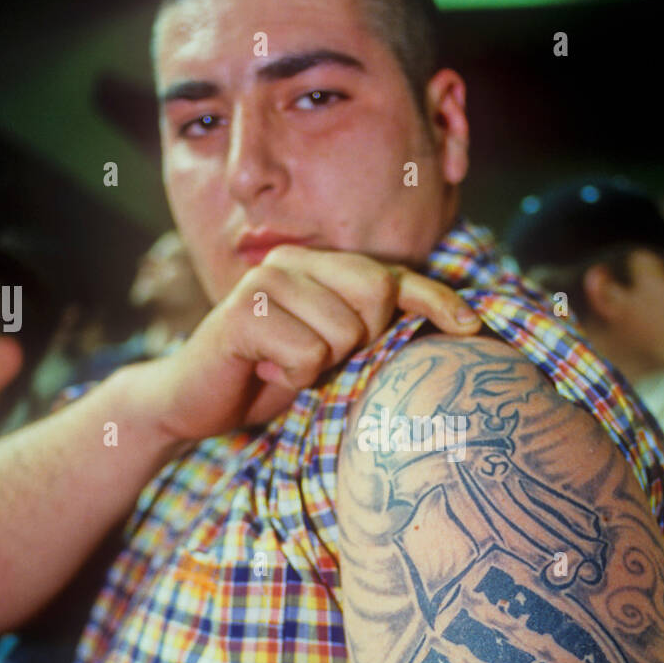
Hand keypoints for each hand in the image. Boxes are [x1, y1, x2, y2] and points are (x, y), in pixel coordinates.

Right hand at [143, 244, 481, 440]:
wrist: (193, 401)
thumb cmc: (269, 375)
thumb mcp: (329, 352)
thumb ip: (369, 332)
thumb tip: (448, 331)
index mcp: (319, 265)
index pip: (394, 277)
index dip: (435, 300)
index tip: (470, 327)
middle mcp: (294, 261)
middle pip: (376, 296)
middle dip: (361, 344)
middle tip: (319, 361)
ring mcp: (265, 280)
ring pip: (343, 332)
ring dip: (321, 368)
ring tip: (284, 365)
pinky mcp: (242, 312)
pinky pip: (306, 354)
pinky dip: (292, 378)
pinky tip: (263, 372)